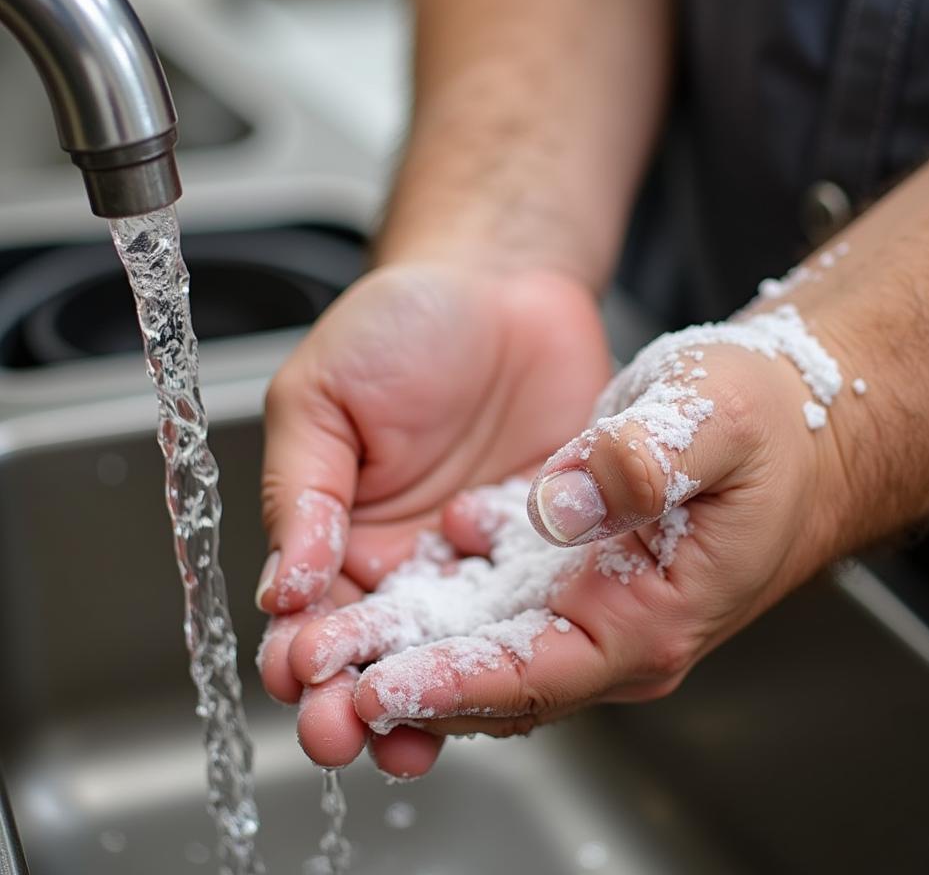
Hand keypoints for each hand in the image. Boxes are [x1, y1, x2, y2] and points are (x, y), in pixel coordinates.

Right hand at [255, 262, 610, 771]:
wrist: (505, 287)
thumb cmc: (402, 326)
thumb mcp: (325, 395)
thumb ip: (303, 489)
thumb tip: (285, 587)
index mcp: (342, 532)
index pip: (312, 613)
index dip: (300, 651)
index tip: (300, 680)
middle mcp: (411, 563)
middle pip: (380, 651)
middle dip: (356, 697)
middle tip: (344, 734)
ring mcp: (482, 564)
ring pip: (456, 651)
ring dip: (435, 698)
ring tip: (415, 739)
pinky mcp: (547, 550)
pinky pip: (535, 610)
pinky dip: (521, 649)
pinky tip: (509, 680)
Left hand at [287, 310, 853, 770]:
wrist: (787, 412)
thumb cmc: (766, 419)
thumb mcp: (716, 418)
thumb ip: (643, 460)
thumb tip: (564, 503)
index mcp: (654, 614)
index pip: (540, 673)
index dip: (456, 684)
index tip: (378, 685)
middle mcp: (615, 624)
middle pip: (496, 680)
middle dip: (407, 689)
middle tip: (315, 693)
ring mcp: (589, 598)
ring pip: (482, 643)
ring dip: (405, 649)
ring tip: (322, 648)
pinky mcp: (570, 564)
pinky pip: (492, 593)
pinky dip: (437, 595)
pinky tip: (390, 572)